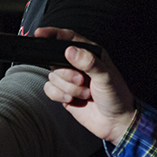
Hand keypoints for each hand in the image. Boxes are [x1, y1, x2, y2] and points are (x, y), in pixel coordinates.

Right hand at [39, 26, 135, 143]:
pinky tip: (72, 100)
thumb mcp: (106, 77)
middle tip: (82, 81)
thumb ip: (89, 62)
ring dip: (68, 88)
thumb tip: (70, 50)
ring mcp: (69, 79)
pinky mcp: (64, 93)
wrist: (116, 122)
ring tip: (85, 94)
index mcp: (89, 54)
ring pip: (53, 76)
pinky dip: (59, 95)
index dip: (53, 34)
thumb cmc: (117, 96)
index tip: (39, 34)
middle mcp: (77, 64)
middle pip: (55, 60)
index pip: (68, 38)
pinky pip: (49, 89)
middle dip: (67, 74)